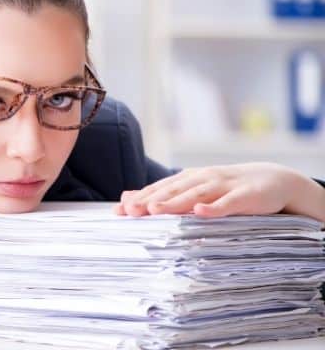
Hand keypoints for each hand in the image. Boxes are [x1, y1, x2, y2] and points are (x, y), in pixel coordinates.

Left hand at [114, 162, 324, 221]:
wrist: (273, 179)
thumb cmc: (226, 188)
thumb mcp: (193, 188)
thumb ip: (162, 193)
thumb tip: (126, 198)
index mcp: (188, 178)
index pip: (160, 189)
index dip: (140, 199)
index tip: (119, 211)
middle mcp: (202, 179)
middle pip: (173, 191)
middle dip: (151, 200)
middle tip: (131, 211)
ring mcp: (224, 186)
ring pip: (196, 195)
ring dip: (176, 202)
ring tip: (156, 209)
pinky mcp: (246, 197)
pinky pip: (228, 203)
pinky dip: (215, 208)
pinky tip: (201, 212)